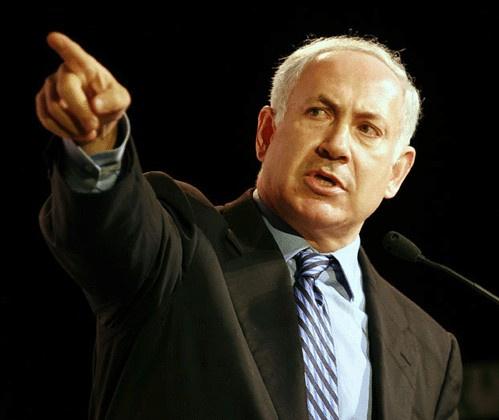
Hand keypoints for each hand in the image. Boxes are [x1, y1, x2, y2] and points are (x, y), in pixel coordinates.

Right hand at [35, 32, 130, 152]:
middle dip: (81, 112)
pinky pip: (46, 118)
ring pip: (54, 108)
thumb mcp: (121, 100)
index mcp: (86, 65)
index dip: (63, 46)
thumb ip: (113, 101)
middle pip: (66, 89)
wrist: (97, 116)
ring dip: (73, 126)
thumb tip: (95, 105)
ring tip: (90, 132)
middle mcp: (65, 71)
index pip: (74, 53)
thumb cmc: (110, 101)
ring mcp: (50, 85)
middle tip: (94, 126)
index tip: (53, 38)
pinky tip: (77, 134)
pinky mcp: (42, 100)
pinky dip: (63, 131)